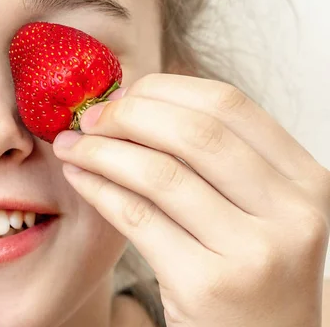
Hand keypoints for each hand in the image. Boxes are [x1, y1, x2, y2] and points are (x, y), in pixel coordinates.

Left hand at [54, 74, 329, 326]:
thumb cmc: (250, 272)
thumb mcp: (257, 209)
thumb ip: (217, 158)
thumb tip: (137, 100)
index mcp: (305, 180)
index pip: (228, 104)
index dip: (164, 90)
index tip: (122, 94)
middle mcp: (291, 213)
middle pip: (194, 133)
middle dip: (127, 116)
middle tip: (89, 118)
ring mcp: (254, 252)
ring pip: (160, 174)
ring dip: (101, 151)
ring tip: (71, 146)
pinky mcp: (208, 285)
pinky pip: (138, 218)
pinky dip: (99, 189)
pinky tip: (79, 178)